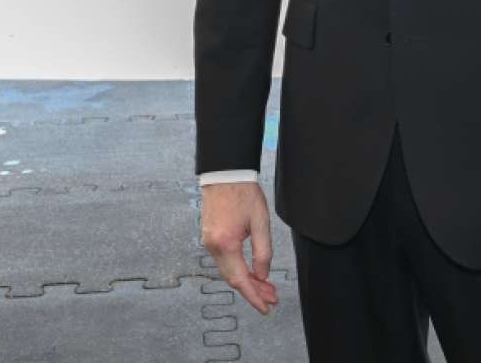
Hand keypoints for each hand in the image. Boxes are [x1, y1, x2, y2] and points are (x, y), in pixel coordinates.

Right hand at [200, 181, 279, 314]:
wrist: (225, 173)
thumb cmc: (244, 193)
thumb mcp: (260, 222)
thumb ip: (262, 252)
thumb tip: (262, 276)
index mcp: (226, 244)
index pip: (240, 280)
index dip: (254, 296)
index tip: (266, 308)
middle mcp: (213, 247)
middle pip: (233, 279)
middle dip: (253, 291)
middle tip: (272, 297)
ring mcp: (208, 242)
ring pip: (228, 271)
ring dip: (247, 280)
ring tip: (266, 286)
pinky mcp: (209, 237)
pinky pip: (224, 261)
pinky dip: (238, 269)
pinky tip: (251, 271)